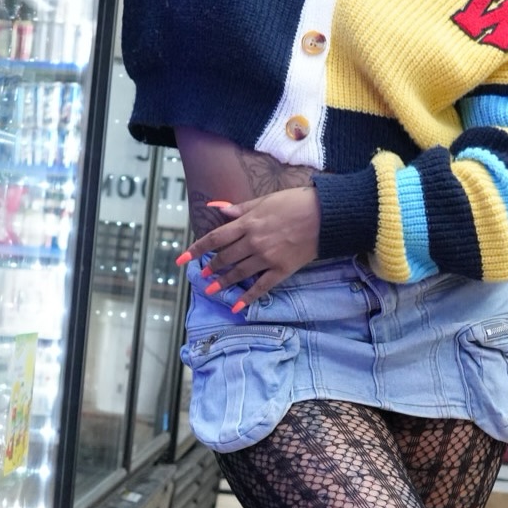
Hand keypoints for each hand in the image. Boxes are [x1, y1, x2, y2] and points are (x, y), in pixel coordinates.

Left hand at [179, 186, 320, 310]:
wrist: (324, 215)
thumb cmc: (294, 202)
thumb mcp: (264, 200)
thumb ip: (240, 208)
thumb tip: (217, 208)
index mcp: (247, 223)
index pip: (215, 237)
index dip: (197, 249)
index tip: (182, 259)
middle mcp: (253, 242)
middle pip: (225, 257)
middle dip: (211, 267)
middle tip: (202, 275)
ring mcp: (267, 257)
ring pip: (239, 273)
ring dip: (223, 282)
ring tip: (211, 290)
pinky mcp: (281, 269)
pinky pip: (261, 287)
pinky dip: (248, 297)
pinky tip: (237, 306)